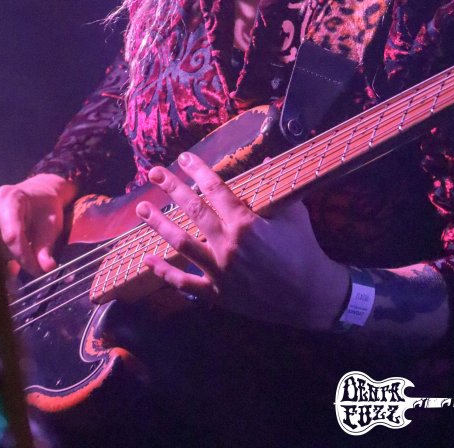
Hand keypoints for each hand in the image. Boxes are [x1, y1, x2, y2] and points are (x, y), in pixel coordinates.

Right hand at [0, 173, 76, 276]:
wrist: (36, 197)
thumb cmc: (43, 208)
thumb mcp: (51, 224)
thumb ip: (46, 247)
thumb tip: (46, 268)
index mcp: (8, 198)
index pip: (11, 234)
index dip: (22, 256)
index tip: (35, 270)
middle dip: (7, 264)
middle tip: (21, 279)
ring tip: (11, 278)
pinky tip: (1, 275)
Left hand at [135, 152, 348, 330]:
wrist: (311, 296)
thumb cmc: (303, 249)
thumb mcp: (293, 212)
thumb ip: (274, 185)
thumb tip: (263, 158)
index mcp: (246, 223)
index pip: (215, 189)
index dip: (197, 170)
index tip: (184, 158)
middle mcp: (228, 245)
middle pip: (193, 211)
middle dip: (172, 189)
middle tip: (154, 173)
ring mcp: (220, 271)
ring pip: (182, 244)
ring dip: (159, 225)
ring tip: (142, 209)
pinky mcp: (217, 293)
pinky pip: (185, 283)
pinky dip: (165, 272)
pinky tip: (147, 260)